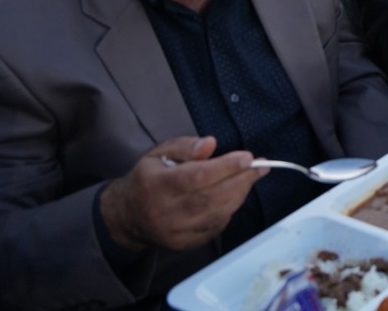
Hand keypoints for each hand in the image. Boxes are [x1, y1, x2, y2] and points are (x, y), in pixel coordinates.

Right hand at [98, 136, 262, 251]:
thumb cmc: (147, 179)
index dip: (225, 167)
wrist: (126, 216)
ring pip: (216, 214)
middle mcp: (164, 211)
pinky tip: (233, 197)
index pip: (196, 177)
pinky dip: (229, 211)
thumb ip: (184, 146)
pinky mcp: (182, 244)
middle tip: (261, 167)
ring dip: (240, 195)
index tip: (248, 158)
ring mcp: (173, 231)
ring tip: (250, 178)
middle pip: (211, 198)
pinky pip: (214, 228)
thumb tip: (210, 144)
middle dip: (241, 181)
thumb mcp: (158, 153)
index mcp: (156, 185)